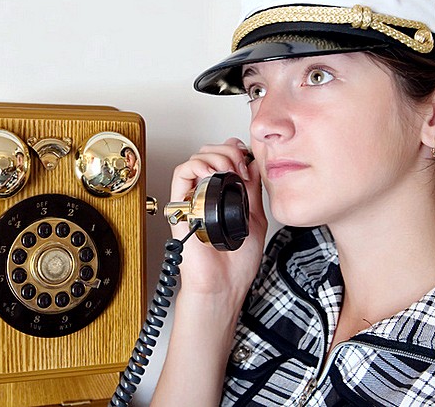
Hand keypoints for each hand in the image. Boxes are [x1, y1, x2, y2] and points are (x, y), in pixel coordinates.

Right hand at [169, 138, 267, 306]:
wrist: (223, 284)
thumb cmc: (235, 263)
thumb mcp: (254, 218)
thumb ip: (252, 191)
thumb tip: (254, 164)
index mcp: (222, 195)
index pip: (222, 157)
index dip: (234, 149)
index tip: (249, 157)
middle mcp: (205, 194)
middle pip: (209, 152)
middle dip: (227, 150)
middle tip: (240, 166)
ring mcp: (192, 198)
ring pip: (196, 157)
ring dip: (216, 156)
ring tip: (229, 171)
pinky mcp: (180, 205)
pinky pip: (180, 174)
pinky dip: (196, 165)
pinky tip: (211, 174)